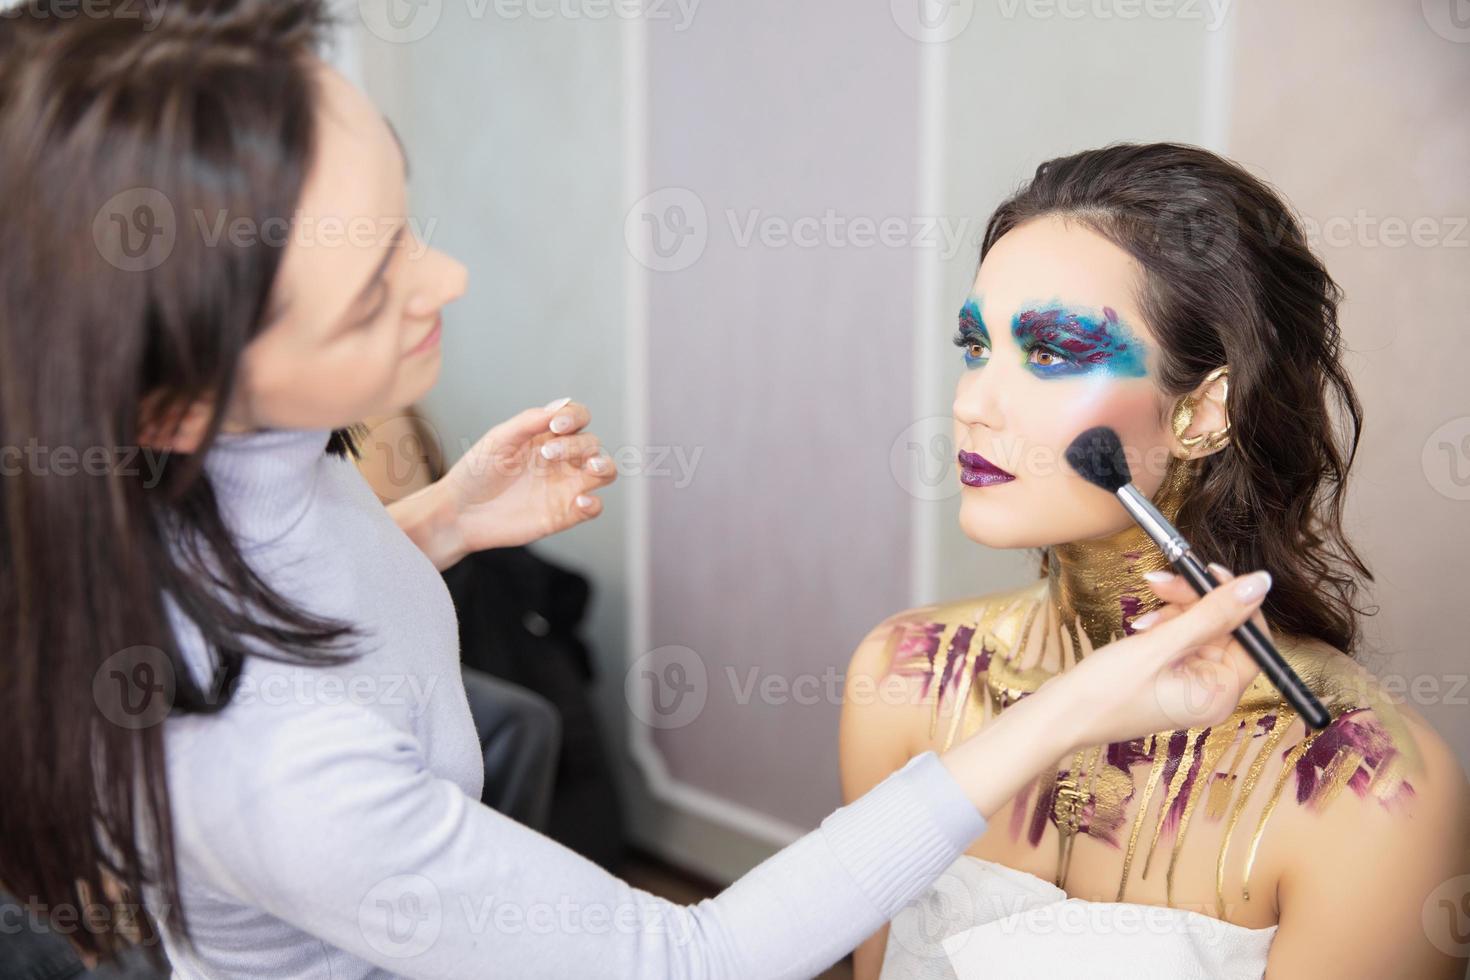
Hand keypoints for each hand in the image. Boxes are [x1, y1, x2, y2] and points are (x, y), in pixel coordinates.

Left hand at [438, 398, 616, 554]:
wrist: (460, 513)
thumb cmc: (476, 472)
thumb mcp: (498, 440)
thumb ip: (529, 422)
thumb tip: (561, 406)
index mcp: (546, 436)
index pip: (578, 417)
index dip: (575, 416)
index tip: (556, 425)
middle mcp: (561, 459)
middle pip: (592, 443)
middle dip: (576, 445)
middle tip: (547, 454)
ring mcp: (565, 486)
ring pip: (604, 471)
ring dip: (604, 466)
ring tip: (591, 468)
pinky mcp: (565, 514)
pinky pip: (595, 507)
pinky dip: (595, 504)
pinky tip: (580, 502)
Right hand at [1046, 565, 1272, 751]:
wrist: (1060, 716)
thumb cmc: (1105, 692)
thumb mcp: (1160, 646)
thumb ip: (1213, 613)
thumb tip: (1259, 584)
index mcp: (1220, 693)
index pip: (1252, 637)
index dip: (1235, 601)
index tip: (1207, 573)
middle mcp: (1211, 692)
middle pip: (1224, 630)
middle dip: (1195, 602)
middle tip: (1162, 582)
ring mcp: (1190, 686)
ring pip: (1199, 630)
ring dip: (1174, 612)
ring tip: (1142, 618)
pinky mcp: (1170, 679)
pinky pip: (1180, 641)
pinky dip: (1162, 627)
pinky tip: (1139, 628)